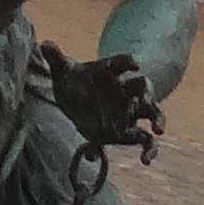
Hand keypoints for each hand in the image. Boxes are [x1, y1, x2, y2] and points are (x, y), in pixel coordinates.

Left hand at [41, 46, 158, 152]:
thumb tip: (44, 43)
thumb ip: (57, 59)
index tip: (133, 64)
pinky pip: (145, 140)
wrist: (80, 101)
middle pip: (144, 87)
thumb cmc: (75, 82)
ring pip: (153, 113)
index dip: (128, 63)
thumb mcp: (64, 71)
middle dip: (148, 92)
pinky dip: (149, 150)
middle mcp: (126, 91)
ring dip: (159, 121)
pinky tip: (145, 161)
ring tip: (158, 132)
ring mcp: (131, 112)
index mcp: (111, 72)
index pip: (124, 63)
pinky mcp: (130, 132)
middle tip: (146, 100)